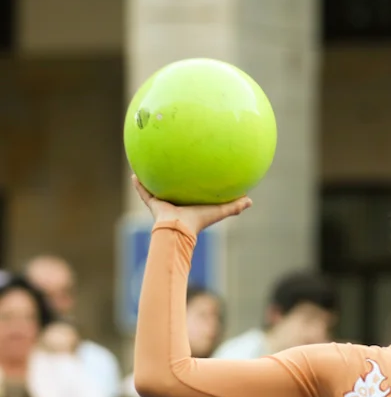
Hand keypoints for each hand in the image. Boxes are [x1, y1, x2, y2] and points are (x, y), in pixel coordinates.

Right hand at [131, 176, 251, 234]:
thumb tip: (250, 200)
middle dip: (173, 182)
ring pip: (156, 190)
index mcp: (190, 206)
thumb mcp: (219, 211)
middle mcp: (176, 205)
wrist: (179, 229)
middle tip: (172, 169)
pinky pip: (144, 191)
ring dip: (153, 180)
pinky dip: (139, 184)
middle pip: (174, 191)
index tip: (194, 178)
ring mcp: (163, 204)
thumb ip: (234, 207)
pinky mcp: (153, 204)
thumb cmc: (200, 221)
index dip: (194, 188)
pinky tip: (134, 173)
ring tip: (149, 166)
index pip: (192, 195)